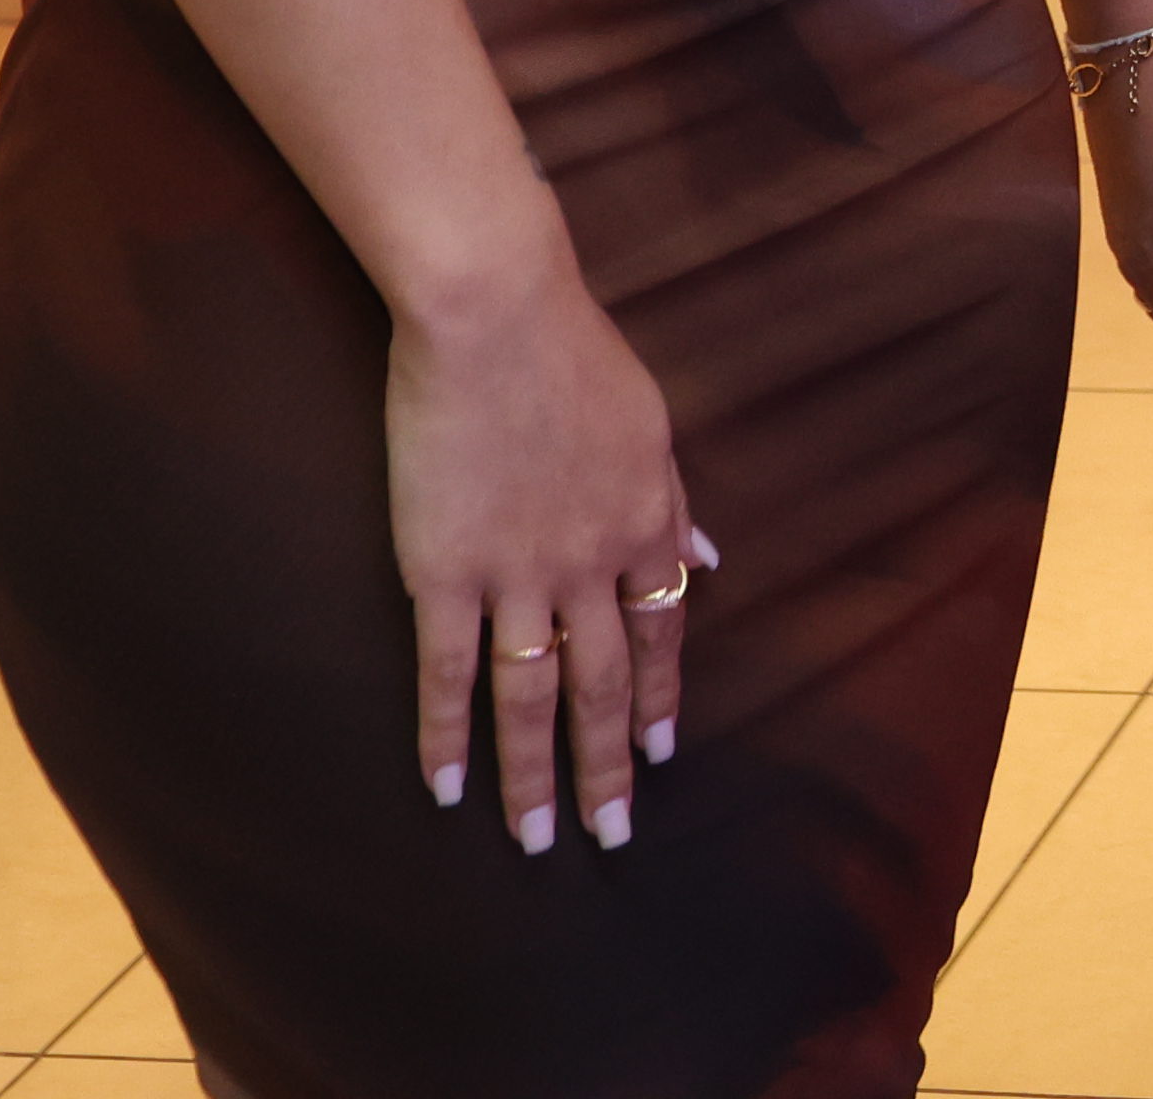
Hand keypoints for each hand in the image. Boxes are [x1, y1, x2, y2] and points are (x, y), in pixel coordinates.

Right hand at [386, 243, 704, 855]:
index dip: (660, 698)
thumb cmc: (572, 352)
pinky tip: (445, 786)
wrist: (496, 314)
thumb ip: (672, 503)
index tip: (661, 754)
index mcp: (646, 524)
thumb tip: (708, 559)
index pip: (662, 633)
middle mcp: (593, 564)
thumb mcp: (650, 426)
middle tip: (610, 834)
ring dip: (534, 774)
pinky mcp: (444, 572)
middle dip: (610, 764)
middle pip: (605, 684)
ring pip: (532, 696)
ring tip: (535, 838)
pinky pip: (448, 672)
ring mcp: (519, 575)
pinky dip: (446, 735)